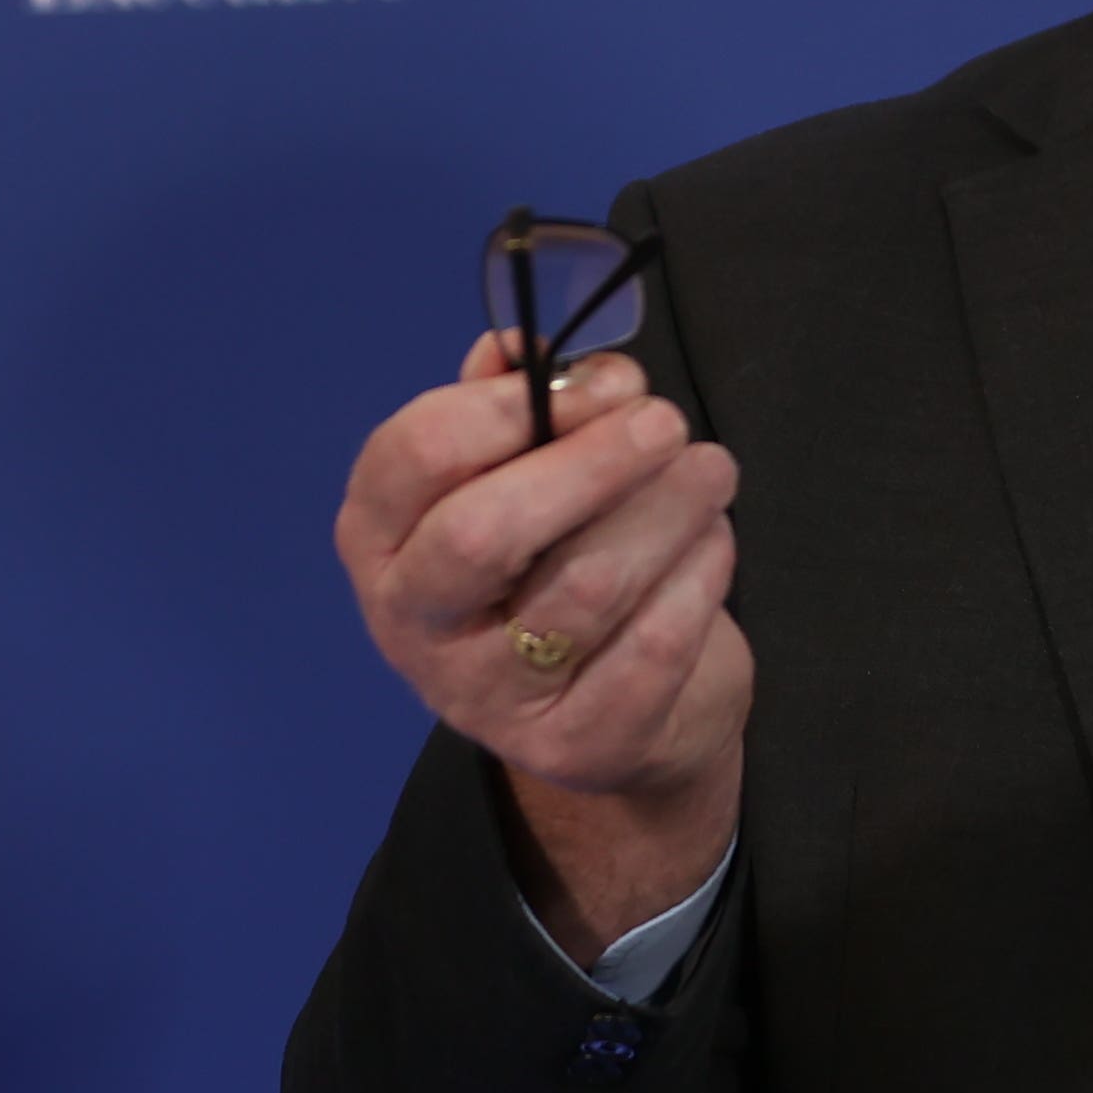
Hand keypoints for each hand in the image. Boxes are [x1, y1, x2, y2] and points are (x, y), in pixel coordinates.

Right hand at [334, 331, 749, 961]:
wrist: (616, 713)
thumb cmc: (559, 560)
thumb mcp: (524, 478)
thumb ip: (518, 406)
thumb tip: (523, 347)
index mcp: (380, 538)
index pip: (411, 456)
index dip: (505, 404)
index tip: (595, 382)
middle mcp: (412, 623)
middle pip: (483, 529)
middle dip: (591, 461)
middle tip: (666, 422)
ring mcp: (485, 698)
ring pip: (584, 586)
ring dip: (666, 511)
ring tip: (712, 472)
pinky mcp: (575, 745)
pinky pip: (651, 647)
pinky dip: (698, 578)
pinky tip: (713, 544)